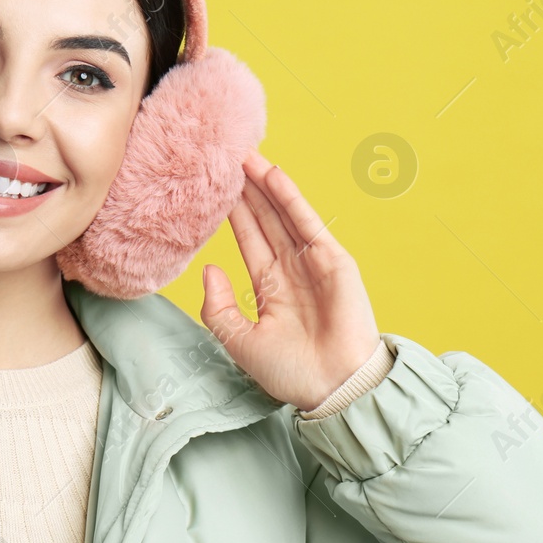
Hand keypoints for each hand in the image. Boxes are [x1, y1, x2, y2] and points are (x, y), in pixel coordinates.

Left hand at [200, 152, 382, 411]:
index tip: (213, 185)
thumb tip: (208, 268)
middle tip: (226, 156)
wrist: (331, 388)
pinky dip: (291, 198)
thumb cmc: (290, 373)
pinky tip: (273, 174)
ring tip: (243, 155)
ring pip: (283, 214)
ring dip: (265, 184)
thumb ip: (219, 307)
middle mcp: (292, 269)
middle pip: (265, 219)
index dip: (233, 212)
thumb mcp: (240, 341)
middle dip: (246, 189)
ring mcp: (314, 262)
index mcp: (271, 287)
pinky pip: (308, 223)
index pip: (249, 239)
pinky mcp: (334, 261)